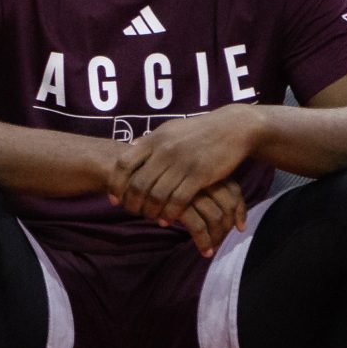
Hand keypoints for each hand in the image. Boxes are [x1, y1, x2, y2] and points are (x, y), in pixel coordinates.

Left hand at [112, 106, 259, 240]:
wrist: (232, 128)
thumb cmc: (198, 131)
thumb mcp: (170, 130)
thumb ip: (150, 141)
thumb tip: (129, 147)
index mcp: (153, 139)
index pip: (123, 164)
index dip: (116, 184)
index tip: (114, 198)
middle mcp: (164, 150)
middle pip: (138, 184)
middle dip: (132, 203)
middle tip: (133, 212)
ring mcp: (182, 163)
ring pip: (156, 195)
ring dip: (151, 211)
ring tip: (151, 217)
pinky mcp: (200, 175)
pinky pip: (178, 200)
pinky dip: (170, 213)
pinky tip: (168, 219)